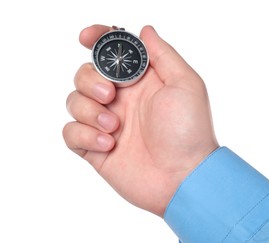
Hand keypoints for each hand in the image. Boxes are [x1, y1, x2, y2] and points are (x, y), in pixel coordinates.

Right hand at [63, 25, 218, 216]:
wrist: (183, 177)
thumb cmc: (189, 132)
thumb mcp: (185, 84)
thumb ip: (163, 54)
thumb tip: (144, 31)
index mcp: (140, 82)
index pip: (110, 53)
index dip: (96, 39)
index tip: (86, 37)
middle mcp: (121, 100)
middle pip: (84, 74)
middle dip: (90, 80)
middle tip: (110, 95)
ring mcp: (106, 124)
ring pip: (73, 101)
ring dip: (88, 110)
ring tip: (114, 126)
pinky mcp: (95, 148)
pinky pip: (70, 133)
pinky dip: (83, 134)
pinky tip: (107, 144)